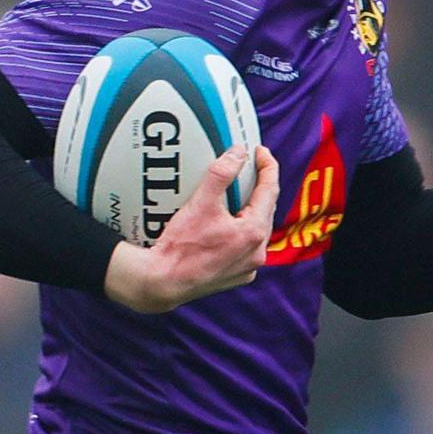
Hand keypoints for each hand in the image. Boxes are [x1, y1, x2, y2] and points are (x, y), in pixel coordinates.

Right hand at [101, 146, 279, 313]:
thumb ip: (221, 173)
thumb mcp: (201, 202)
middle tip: (249, 168)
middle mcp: (257, 252)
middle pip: (265, 210)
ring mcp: (248, 267)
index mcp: (254, 231)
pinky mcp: (237, 276)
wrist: (163, 282)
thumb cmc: (181, 246)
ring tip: (238, 194)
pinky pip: (246, 247)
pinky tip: (227, 224)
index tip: (259, 152)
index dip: (267, 166)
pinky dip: (240, 232)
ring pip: (256, 230)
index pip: (270, 190)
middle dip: (259, 187)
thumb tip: (237, 153)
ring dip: (250, 210)